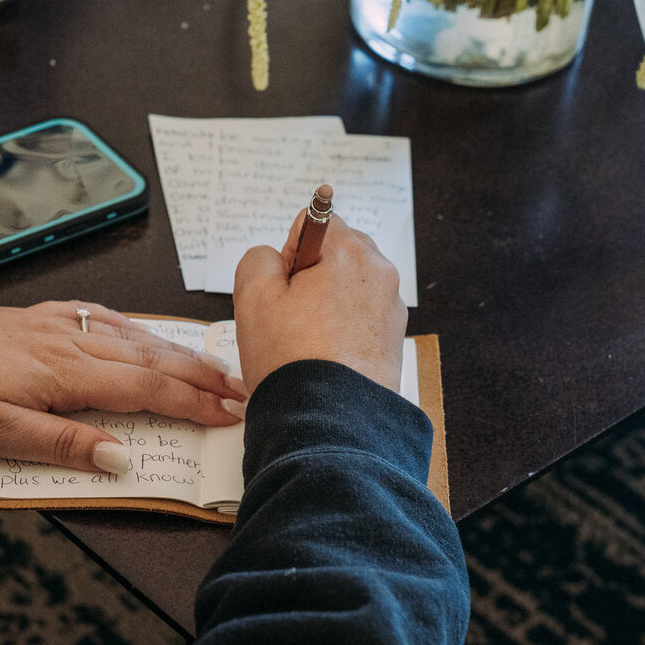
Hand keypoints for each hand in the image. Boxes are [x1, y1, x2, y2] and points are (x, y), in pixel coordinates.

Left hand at [0, 301, 246, 471]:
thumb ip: (64, 443)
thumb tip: (122, 458)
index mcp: (66, 373)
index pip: (146, 389)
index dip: (193, 403)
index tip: (231, 414)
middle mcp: (73, 341)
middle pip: (153, 357)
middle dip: (202, 376)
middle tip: (244, 390)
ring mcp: (62, 324)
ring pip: (137, 335)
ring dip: (180, 353)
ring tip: (215, 367)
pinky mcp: (47, 318)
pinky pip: (108, 319)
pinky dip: (141, 329)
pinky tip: (150, 334)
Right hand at [233, 212, 407, 392]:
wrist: (328, 420)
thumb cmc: (292, 359)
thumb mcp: (252, 295)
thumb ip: (259, 258)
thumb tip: (275, 260)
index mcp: (350, 252)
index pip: (315, 223)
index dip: (289, 253)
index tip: (284, 288)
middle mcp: (379, 274)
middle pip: (335, 256)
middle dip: (310, 278)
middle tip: (290, 317)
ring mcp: (390, 308)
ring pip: (346, 290)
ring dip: (324, 307)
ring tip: (305, 343)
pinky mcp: (392, 340)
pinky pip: (359, 321)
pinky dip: (340, 332)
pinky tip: (324, 357)